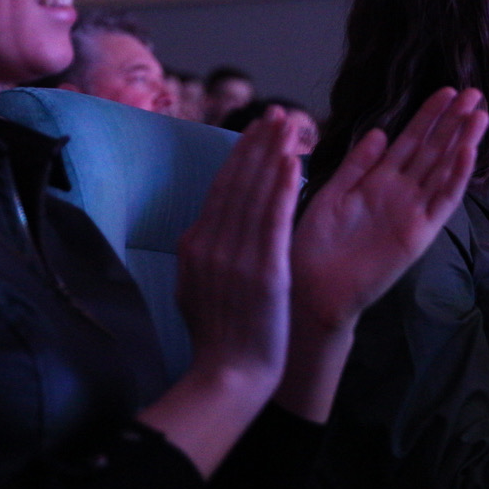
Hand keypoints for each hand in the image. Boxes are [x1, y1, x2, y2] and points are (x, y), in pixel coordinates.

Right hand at [174, 109, 302, 385]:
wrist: (227, 376)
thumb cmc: (220, 339)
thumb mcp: (196, 288)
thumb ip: (202, 256)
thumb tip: (201, 233)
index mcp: (195, 245)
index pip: (220, 188)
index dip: (240, 154)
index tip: (257, 128)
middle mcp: (211, 243)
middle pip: (236, 181)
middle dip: (257, 142)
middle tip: (277, 112)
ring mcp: (235, 256)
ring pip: (255, 193)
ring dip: (273, 153)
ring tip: (289, 123)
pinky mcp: (262, 270)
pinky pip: (274, 220)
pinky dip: (282, 188)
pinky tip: (293, 162)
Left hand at [290, 88, 487, 341]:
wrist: (310, 289)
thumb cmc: (313, 246)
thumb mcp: (332, 194)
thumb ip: (356, 165)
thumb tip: (380, 133)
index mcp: (378, 182)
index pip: (410, 141)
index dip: (428, 116)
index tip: (446, 90)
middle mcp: (400, 194)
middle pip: (433, 151)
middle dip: (453, 122)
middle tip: (474, 93)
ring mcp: (412, 213)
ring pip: (443, 171)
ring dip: (462, 143)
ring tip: (480, 115)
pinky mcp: (418, 234)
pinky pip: (441, 202)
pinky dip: (456, 177)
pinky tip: (467, 152)